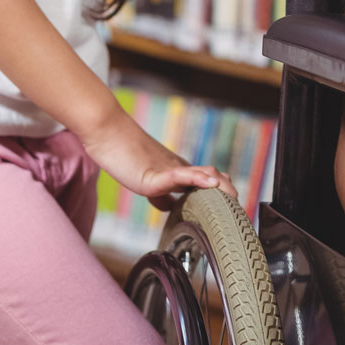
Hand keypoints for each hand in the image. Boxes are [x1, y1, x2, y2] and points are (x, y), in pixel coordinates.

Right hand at [82, 115, 236, 211]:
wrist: (106, 134)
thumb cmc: (121, 154)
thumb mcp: (145, 178)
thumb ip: (160, 192)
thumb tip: (169, 206)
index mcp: (176, 170)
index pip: (207, 181)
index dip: (222, 193)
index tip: (232, 208)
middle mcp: (176, 168)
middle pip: (211, 178)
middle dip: (227, 194)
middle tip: (238, 210)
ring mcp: (166, 170)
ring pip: (201, 176)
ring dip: (221, 188)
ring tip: (233, 199)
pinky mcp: (152, 175)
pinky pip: (178, 177)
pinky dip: (197, 180)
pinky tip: (211, 184)